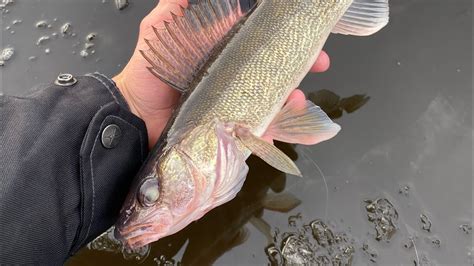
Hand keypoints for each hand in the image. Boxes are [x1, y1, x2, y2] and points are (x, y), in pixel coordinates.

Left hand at [113, 0, 330, 147]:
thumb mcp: (159, 29)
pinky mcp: (230, 128)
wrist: (136, 114)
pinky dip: (271, 131)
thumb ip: (176, 6)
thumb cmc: (148, 72)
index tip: (307, 35)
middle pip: (275, 70)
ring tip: (296, 100)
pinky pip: (257, 130)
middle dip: (301, 66)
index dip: (286, 37)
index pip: (262, 41)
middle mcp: (234, 77)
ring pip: (272, 100)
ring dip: (291, 100)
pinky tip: (275, 131)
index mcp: (224, 52)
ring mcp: (234, 103)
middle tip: (319, 63)